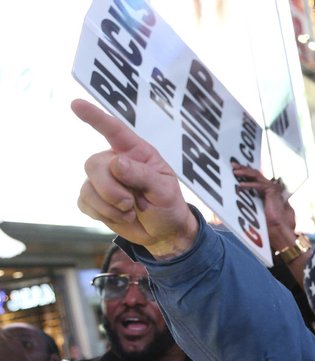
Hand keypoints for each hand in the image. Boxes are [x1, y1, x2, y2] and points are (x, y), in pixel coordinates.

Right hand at [72, 99, 197, 258]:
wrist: (163, 232)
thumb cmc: (168, 205)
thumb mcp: (164, 190)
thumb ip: (142, 175)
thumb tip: (116, 163)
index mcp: (135, 152)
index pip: (114, 130)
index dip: (95, 117)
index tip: (76, 104)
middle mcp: (115, 162)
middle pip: (94, 165)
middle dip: (110, 189)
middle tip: (130, 204)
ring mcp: (101, 180)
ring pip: (88, 188)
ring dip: (109, 206)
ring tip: (130, 212)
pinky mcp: (93, 199)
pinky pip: (84, 203)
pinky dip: (103, 215)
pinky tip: (120, 216)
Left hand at [231, 164, 296, 251]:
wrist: (280, 229)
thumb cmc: (269, 224)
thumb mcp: (254, 211)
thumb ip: (247, 204)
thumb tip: (229, 204)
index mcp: (266, 191)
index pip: (254, 177)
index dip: (244, 172)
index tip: (234, 170)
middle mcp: (270, 187)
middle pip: (255, 173)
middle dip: (243, 168)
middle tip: (232, 165)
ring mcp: (272, 188)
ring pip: (256, 175)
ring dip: (244, 172)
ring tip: (235, 171)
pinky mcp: (272, 191)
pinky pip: (258, 185)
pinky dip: (249, 185)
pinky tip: (240, 186)